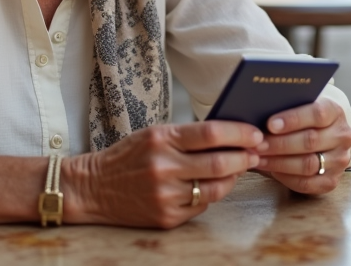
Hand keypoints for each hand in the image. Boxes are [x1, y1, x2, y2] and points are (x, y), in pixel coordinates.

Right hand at [63, 121, 261, 227]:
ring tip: (239, 168)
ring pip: (215, 188)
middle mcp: (164, 167)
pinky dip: (212, 194)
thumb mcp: (153, 135)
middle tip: (256, 152)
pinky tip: (213, 185)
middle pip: (219, 162)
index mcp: (161, 139)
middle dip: (244, 157)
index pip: (211, 132)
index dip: (239, 133)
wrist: (94, 188)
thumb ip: (187, 136)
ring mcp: (166, 195)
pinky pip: (202, 206)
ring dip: (234, 177)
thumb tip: (229, 135)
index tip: (255, 133)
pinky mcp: (167, 217)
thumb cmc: (128, 156)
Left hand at [256, 98, 350, 194]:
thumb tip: (257, 116)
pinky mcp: (332, 180)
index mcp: (336, 113)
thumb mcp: (301, 106)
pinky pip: (307, 183)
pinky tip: (271, 170)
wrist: (325, 134)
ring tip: (258, 158)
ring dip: (279, 162)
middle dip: (279, 144)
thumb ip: (286, 108)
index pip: (317, 114)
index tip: (270, 124)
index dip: (293, 119)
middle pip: (310, 141)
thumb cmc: (305, 119)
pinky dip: (285, 177)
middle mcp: (342, 136)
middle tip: (257, 144)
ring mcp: (339, 160)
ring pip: (308, 164)